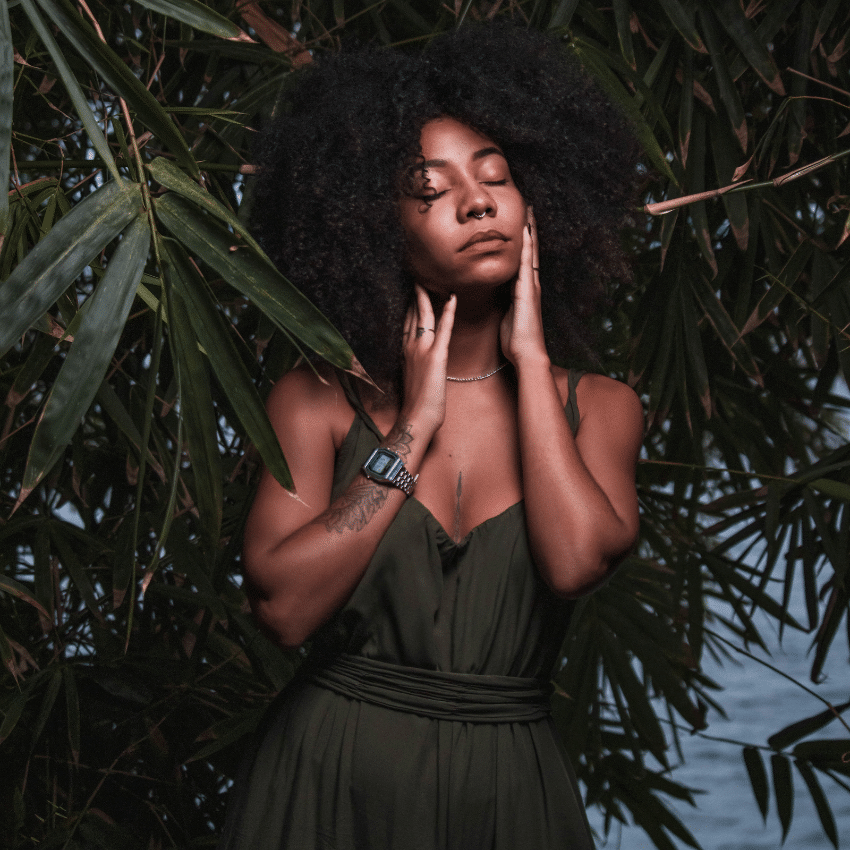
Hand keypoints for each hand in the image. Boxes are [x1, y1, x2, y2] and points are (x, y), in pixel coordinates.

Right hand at [400, 284, 455, 436]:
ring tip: (432, 277)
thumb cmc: (418, 403)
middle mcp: (411, 346)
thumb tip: (421, 354)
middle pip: (413, 312)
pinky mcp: (436, 357)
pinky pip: (444, 330)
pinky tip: (453, 298)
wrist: (416, 418)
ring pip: (425, 315)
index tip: (414, 287)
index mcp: (406, 350)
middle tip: (420, 273)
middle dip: (416, 293)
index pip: (408, 319)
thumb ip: (416, 361)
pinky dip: (448, 312)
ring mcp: (422, 350)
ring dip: (428, 295)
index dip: (411, 302)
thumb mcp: (414, 376)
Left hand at [500, 207, 549, 369]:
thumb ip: (504, 303)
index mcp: (524, 290)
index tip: (522, 224)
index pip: (524, 260)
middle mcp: (530, 284)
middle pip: (531, 251)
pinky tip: (525, 233)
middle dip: (530, 230)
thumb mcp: (507, 316)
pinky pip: (527, 264)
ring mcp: (530, 286)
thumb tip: (498, 296)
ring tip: (529, 213)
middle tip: (529, 209)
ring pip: (531, 253)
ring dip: (530, 232)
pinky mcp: (527, 291)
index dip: (524, 242)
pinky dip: (527, 247)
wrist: (527, 353)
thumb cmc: (516, 340)